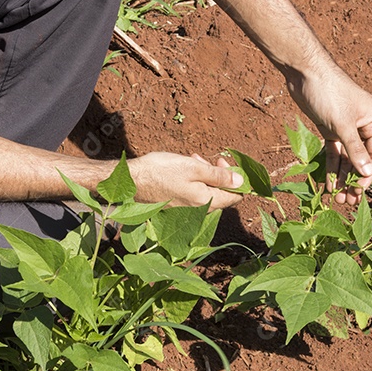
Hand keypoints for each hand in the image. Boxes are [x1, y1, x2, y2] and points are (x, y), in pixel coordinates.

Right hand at [128, 152, 242, 208]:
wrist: (130, 181)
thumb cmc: (160, 171)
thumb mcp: (193, 167)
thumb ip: (219, 175)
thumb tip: (241, 181)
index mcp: (205, 201)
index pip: (235, 197)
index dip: (236, 180)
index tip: (226, 164)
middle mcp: (198, 210)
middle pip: (221, 194)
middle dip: (219, 175)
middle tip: (208, 159)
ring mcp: (187, 211)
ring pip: (207, 192)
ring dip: (205, 176)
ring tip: (194, 159)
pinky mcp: (177, 208)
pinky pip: (194, 195)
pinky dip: (194, 182)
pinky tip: (184, 169)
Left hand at [287, 66, 371, 204]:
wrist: (305, 72)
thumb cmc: (329, 94)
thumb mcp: (343, 125)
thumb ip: (355, 150)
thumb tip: (366, 173)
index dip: (368, 174)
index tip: (359, 191)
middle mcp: (364, 126)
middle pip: (362, 159)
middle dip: (354, 180)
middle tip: (348, 201)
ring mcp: (346, 128)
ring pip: (347, 158)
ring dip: (343, 177)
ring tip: (338, 198)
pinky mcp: (331, 129)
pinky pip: (334, 153)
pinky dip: (331, 168)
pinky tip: (329, 185)